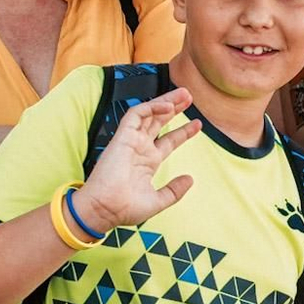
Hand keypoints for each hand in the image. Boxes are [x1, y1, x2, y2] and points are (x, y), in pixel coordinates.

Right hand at [75, 88, 199, 233]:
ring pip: (149, 114)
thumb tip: (190, 179)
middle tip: (189, 97)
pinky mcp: (122, 137)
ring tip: (184, 94)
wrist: (105, 210)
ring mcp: (131, 141)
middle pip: (159, 121)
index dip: (183, 131)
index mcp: (148, 161)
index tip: (198, 124)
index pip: (168, 141)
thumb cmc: (125, 208)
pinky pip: (136, 114)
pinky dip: (151, 107)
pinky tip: (167, 106)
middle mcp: (140, 148)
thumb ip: (174, 190)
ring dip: (165, 102)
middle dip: (175, 108)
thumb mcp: (158, 200)